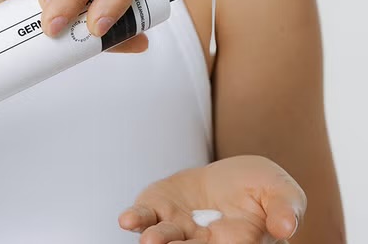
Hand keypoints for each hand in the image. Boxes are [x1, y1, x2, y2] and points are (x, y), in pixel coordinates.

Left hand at [118, 155, 305, 242]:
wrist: (235, 175)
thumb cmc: (263, 190)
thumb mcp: (283, 193)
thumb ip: (285, 209)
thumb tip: (286, 227)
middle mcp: (206, 243)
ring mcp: (180, 228)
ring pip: (166, 239)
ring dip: (156, 241)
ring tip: (150, 242)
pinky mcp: (161, 207)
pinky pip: (146, 216)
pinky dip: (136, 218)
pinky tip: (126, 220)